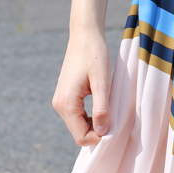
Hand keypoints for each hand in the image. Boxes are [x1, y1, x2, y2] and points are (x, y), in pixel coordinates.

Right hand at [52, 27, 111, 145]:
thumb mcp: (102, 82)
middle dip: (97, 131)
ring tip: (109, 108)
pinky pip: (76, 116)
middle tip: (114, 116)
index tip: (114, 125)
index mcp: (66, 104)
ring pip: (78, 125)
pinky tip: (101, 105)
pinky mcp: (64, 96)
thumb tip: (102, 133)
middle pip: (79, 133)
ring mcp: (60, 101)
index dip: (99, 137)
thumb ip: (101, 109)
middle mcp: (59, 105)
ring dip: (94, 123)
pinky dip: (89, 116)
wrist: (84, 35)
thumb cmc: (95, 55)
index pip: (81, 137)